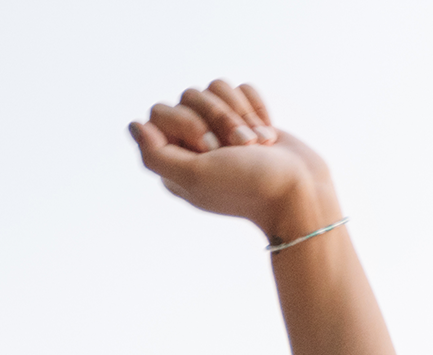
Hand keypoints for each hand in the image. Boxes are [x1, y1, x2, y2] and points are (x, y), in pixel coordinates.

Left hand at [129, 81, 338, 242]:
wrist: (298, 188)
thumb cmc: (247, 185)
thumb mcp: (194, 176)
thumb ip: (156, 155)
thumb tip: (133, 125)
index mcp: (173, 163)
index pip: (159, 113)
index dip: (186, 123)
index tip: (207, 148)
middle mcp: (192, 145)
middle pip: (189, 95)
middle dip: (218, 117)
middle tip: (236, 149)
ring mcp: (219, 129)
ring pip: (216, 87)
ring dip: (240, 114)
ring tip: (256, 144)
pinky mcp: (244, 117)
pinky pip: (241, 88)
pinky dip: (256, 108)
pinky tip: (265, 135)